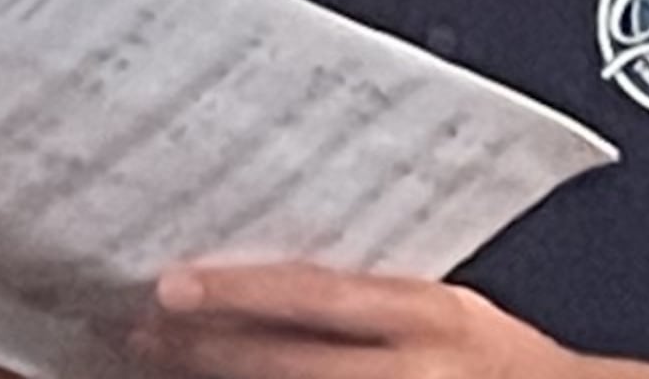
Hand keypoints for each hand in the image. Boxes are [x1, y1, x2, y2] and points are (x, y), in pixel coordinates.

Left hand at [131, 264, 608, 378]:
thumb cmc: (504, 356)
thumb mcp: (447, 306)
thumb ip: (369, 296)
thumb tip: (269, 278)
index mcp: (430, 315)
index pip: (315, 296)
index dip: (238, 291)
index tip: (170, 285)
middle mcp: (417, 371)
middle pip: (289, 363)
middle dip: (208, 348)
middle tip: (144, 330)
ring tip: (165, 363)